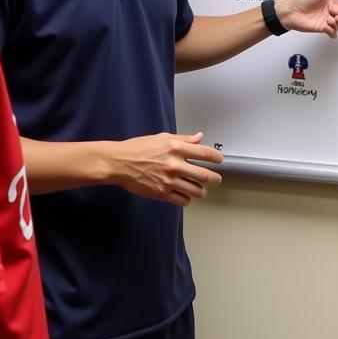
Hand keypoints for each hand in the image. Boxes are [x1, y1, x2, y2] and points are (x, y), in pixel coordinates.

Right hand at [104, 132, 222, 206]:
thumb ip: (183, 139)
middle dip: (215, 179)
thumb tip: (199, 138)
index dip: (216, 158)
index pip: (205, 153)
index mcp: (175, 148)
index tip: (219, 160)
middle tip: (216, 179)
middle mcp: (174, 165)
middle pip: (205, 175)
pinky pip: (183, 200)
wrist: (118, 163)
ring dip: (201, 191)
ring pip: (196, 191)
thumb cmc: (137, 149)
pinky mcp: (161, 194)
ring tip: (200, 189)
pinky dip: (187, 199)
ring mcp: (168, 181)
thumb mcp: (161, 138)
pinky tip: (185, 194)